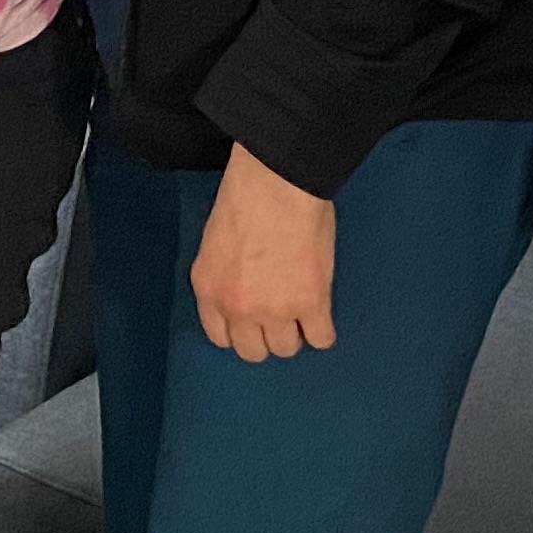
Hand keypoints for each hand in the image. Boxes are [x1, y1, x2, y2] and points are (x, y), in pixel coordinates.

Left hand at [191, 141, 337, 358]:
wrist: (277, 182)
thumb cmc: (247, 196)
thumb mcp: (217, 243)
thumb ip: (226, 275)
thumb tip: (246, 290)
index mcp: (209, 289)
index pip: (220, 337)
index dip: (239, 331)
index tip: (251, 324)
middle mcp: (238, 307)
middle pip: (253, 351)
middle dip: (266, 336)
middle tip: (278, 317)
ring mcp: (275, 310)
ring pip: (287, 348)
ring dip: (295, 332)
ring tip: (302, 311)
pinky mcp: (311, 304)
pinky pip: (320, 339)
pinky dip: (322, 330)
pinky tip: (321, 314)